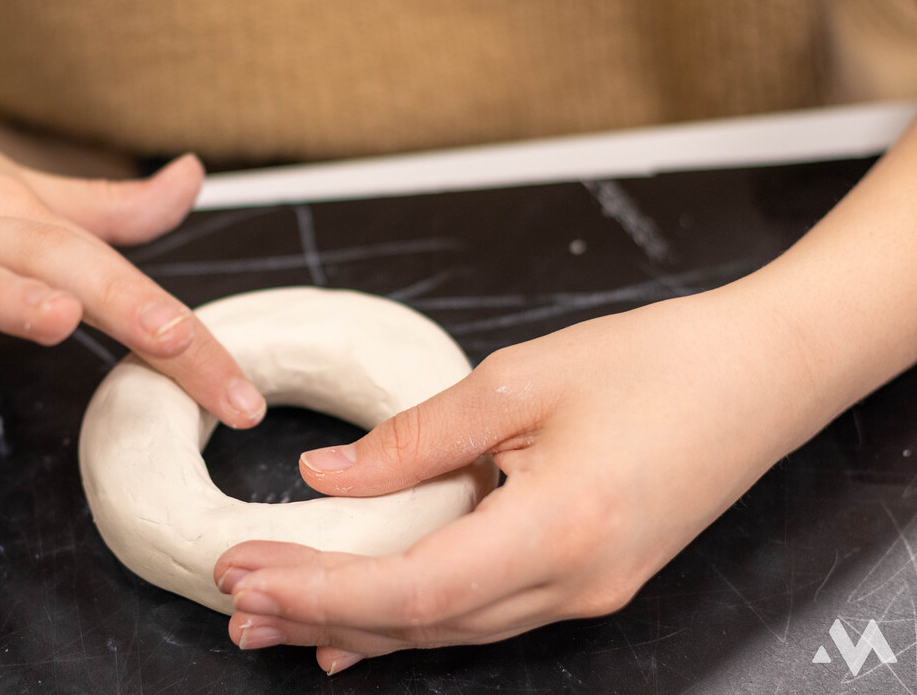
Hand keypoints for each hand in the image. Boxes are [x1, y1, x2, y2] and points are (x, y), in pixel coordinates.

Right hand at [0, 0, 264, 426]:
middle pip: (55, 267)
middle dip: (125, 308)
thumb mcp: (17, 190)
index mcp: (22, 221)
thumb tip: (191, 182)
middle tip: (180, 348)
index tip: (239, 395)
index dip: (181, 333)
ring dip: (2, 296)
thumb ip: (105, 209)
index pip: (117, 275)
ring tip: (55, 318)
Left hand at [215, 288, 831, 671]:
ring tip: (278, 619)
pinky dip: (417, 620)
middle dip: (321, 615)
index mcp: (558, 531)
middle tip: (236, 605)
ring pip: (450, 628)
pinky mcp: (590, 578)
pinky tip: (364, 634)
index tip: (243, 572)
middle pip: (422, 623)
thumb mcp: (521, 380)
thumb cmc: (653, 362)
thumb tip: (327, 477)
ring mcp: (587, 591)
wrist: (761, 375)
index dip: (320, 588)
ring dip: (360, 623)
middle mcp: (573, 584)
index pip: (412, 589)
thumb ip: (416, 439)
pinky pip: (485, 613)